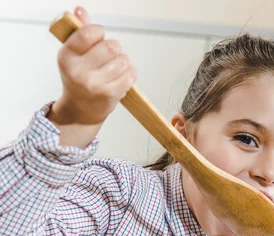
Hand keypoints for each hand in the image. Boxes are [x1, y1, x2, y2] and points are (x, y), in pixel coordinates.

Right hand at [48, 6, 136, 145]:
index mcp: (66, 56)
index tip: (98, 38)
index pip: (88, 33)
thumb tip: (80, 10)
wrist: (80, 111)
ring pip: (123, 60)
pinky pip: (130, 74)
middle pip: (111, 46)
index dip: (99, 32)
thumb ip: (79, 31)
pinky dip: (130, 73)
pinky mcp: (109, 95)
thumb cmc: (79, 78)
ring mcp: (94, 85)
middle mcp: (78, 71)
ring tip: (115, 68)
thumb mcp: (74, 54)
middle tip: (109, 56)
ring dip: (123, 61)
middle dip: (114, 48)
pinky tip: (122, 76)